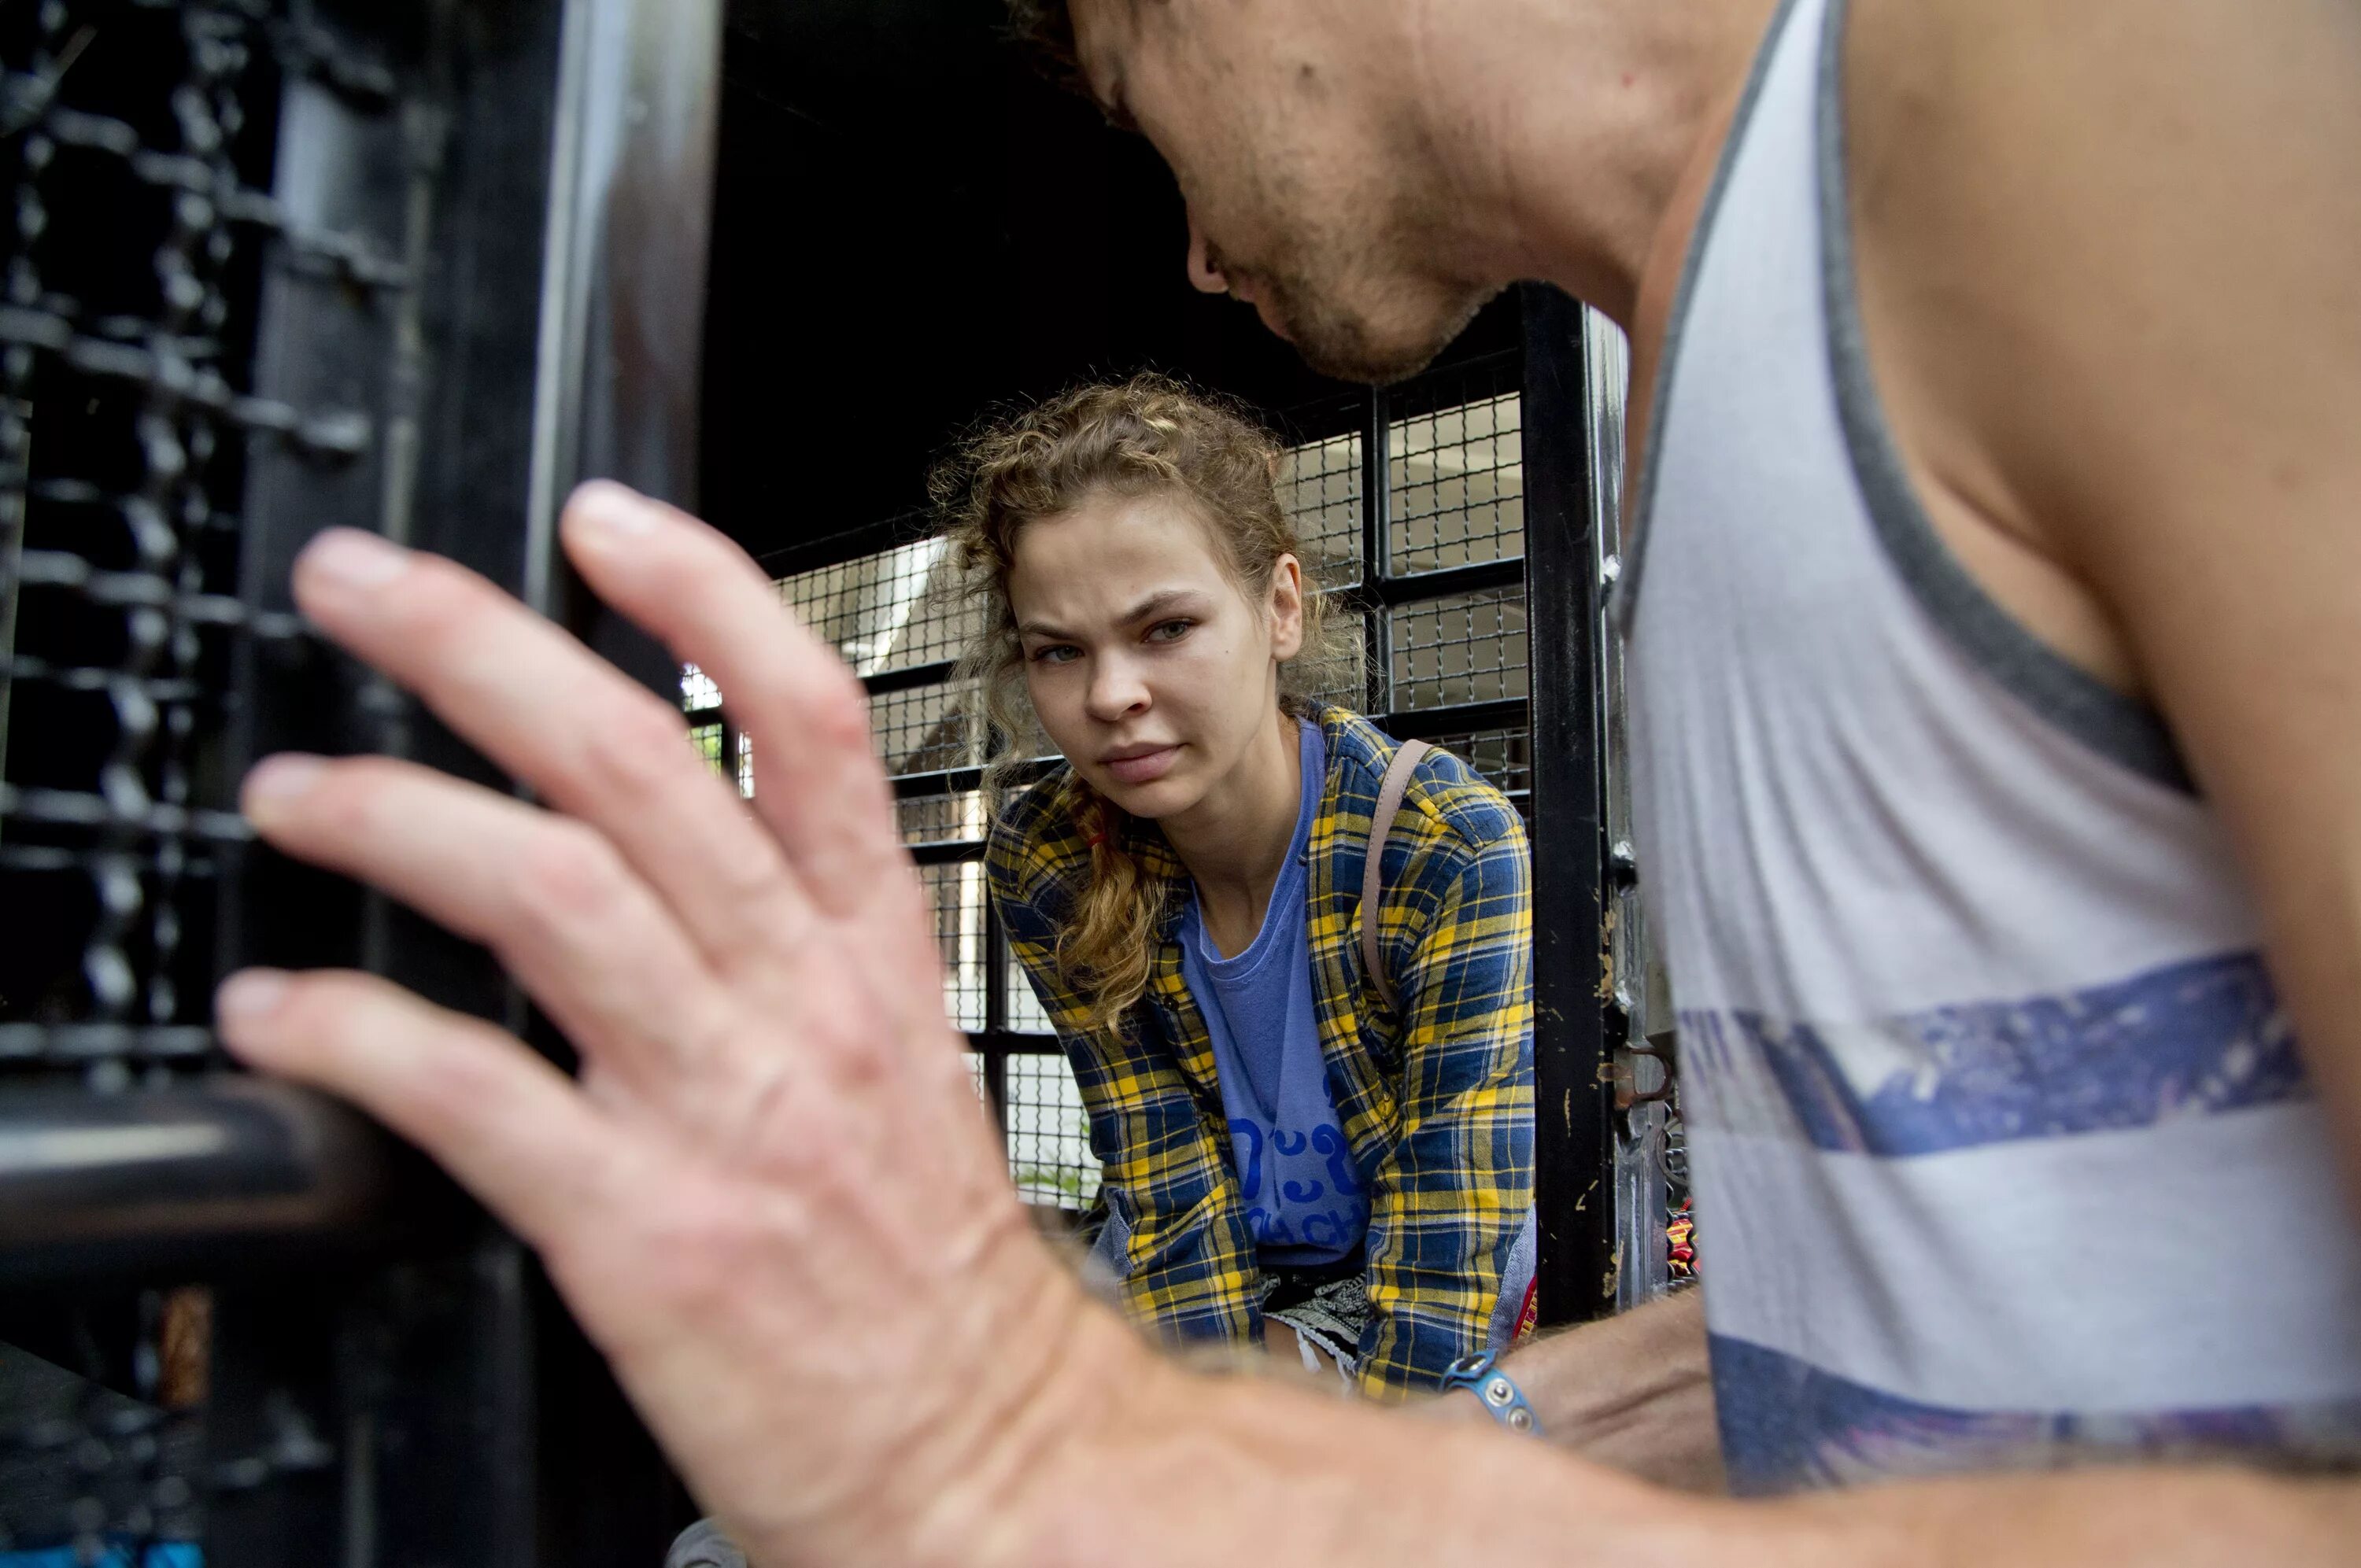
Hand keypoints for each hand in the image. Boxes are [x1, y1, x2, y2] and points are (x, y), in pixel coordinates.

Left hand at [214, 484, 1140, 1565]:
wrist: (983, 1455)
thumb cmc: (924, 1272)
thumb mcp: (895, 1070)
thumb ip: (788, 958)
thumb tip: (660, 866)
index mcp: (872, 956)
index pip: (804, 721)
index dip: (700, 594)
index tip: (600, 519)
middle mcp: (802, 1004)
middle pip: (638, 765)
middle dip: (480, 645)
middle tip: (360, 586)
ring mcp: (725, 1111)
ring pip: (548, 896)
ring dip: (391, 818)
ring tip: (288, 794)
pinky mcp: (643, 1230)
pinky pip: (470, 1097)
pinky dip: (350, 1036)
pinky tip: (275, 1015)